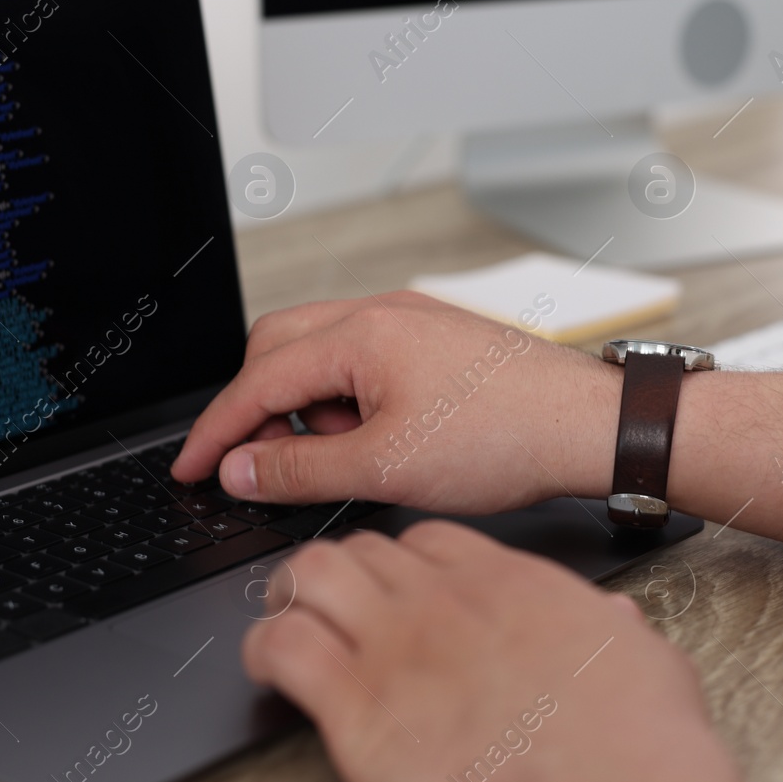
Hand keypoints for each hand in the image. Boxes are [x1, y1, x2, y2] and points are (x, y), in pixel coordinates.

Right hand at [171, 293, 620, 512]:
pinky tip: (379, 442)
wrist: (590, 426)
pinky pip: (363, 359)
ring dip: (310, 407)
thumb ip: (301, 468)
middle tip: (263, 464)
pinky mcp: (435, 339)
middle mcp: (382, 312)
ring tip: (349, 458)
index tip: (192, 469)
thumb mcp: (387, 468)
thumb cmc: (508, 437)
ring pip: (321, 353)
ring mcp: (411, 321)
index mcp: (361, 335)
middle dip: (259, 408)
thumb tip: (242, 468)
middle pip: (278, 349)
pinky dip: (349, 400)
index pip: (257, 380)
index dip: (217, 431)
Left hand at [243, 522, 782, 781]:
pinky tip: (268, 668)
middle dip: (342, 570)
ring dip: (290, 595)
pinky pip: (281, 646)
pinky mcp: (354, 705)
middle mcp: (442, 601)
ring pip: (308, 576)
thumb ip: (615, 630)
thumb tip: (617, 620)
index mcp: (508, 584)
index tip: (399, 581)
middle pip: (362, 549)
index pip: (430, 541)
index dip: (404, 559)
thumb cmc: (633, 745)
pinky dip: (263, 650)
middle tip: (331, 600)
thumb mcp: (643, 660)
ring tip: (284, 617)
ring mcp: (393, 644)